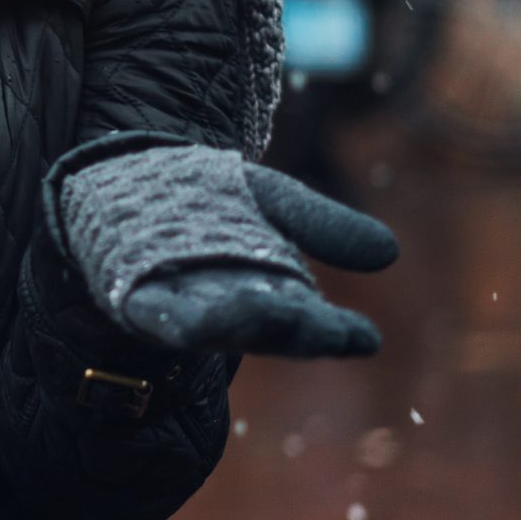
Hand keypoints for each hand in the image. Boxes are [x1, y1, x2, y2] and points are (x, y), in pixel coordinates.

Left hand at [118, 166, 394, 358]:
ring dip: (237, 323)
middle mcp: (229, 312)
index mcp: (270, 295)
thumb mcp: (272, 200)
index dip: (334, 334)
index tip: (365, 339)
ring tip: (266, 312)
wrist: (130, 179)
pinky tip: (190, 322)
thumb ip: (320, 224)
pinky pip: (156, 314)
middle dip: (289, 329)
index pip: (308, 323)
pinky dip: (175, 318)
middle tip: (318, 327)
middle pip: (265, 329)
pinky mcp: (133, 300)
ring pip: (214, 327)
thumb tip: (390, 252)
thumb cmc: (208, 200)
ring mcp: (181, 310)